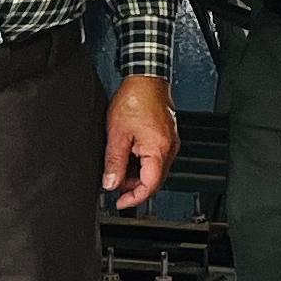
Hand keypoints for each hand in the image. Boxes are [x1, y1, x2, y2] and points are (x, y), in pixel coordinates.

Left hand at [103, 76, 180, 207]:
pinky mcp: (167, 136)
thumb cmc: (135, 99)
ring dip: (136, 173)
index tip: (120, 203)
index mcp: (158, 151)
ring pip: (154, 169)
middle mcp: (169, 149)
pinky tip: (129, 153)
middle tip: (114, 181)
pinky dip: (142, 161)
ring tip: (118, 163)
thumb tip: (110, 183)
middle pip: (153, 180)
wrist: (146, 78)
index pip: (150, 187)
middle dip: (133, 185)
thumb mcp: (117, 134)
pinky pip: (156, 157)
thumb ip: (114, 162)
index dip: (133, 198)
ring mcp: (170, 143)